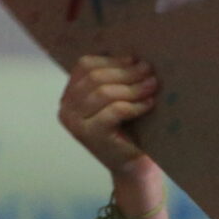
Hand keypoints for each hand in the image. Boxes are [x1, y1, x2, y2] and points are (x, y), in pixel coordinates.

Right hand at [60, 53, 158, 175]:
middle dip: (126, 72)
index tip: (135, 60)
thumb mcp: (117, 98)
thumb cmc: (128, 127)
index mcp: (69, 95)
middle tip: (149, 71)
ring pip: (104, 92)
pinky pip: (114, 110)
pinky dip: (134, 105)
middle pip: (95, 77)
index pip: (85, 65)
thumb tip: (134, 55)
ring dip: (133, 87)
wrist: (132, 164)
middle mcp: (66, 108)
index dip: (112, 60)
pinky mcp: (90, 135)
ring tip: (153, 86)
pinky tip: (149, 104)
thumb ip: (115, 77)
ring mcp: (75, 123)